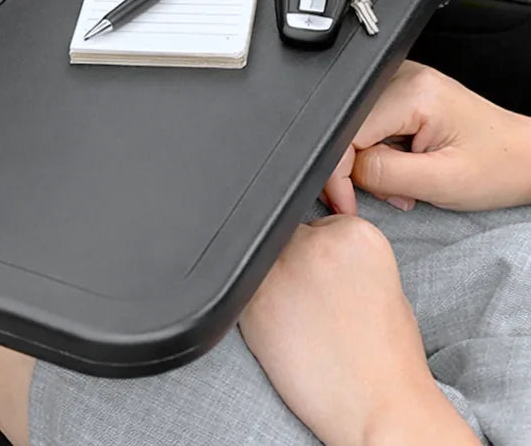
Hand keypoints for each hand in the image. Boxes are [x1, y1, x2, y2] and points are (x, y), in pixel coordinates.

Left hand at [240, 217, 478, 445]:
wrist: (379, 407)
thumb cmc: (387, 357)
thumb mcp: (384, 284)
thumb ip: (345, 256)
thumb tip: (310, 248)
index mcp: (356, 233)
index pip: (323, 224)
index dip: (323, 258)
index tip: (328, 282)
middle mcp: (315, 241)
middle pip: (289, 235)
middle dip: (296, 264)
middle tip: (311, 303)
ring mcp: (280, 267)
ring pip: (264, 260)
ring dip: (274, 282)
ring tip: (299, 319)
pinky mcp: (252, 298)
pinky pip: (244, 288)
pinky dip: (258, 307)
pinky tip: (284, 332)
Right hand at [323, 61, 530, 215]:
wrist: (528, 158)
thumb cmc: (499, 167)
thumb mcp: (440, 182)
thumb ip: (382, 174)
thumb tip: (344, 171)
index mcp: (412, 91)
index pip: (347, 132)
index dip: (340, 173)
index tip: (347, 203)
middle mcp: (401, 77)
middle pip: (348, 130)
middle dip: (360, 170)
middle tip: (392, 192)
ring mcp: (400, 82)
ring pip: (355, 130)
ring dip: (372, 162)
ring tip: (407, 178)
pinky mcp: (401, 92)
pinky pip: (369, 127)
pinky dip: (380, 152)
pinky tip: (405, 159)